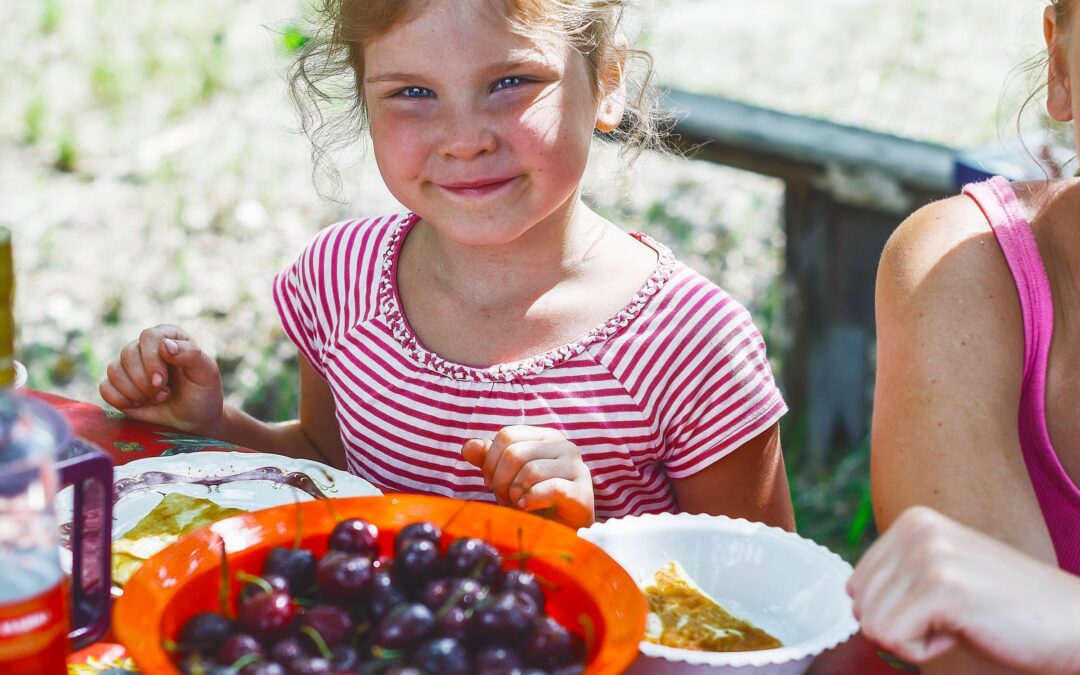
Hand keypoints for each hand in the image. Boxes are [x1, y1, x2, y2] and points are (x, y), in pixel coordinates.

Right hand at [99, 324, 224, 435]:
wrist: (194, 419)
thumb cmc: (202, 393)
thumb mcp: (206, 373)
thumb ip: (191, 355)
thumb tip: (165, 345)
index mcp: (168, 336)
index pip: (149, 337)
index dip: (152, 360)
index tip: (162, 382)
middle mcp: (146, 346)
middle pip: (128, 354)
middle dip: (144, 381)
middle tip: (163, 395)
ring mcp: (130, 365)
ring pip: (114, 370)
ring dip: (135, 392)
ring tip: (156, 399)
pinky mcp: (118, 384)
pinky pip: (105, 388)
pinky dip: (121, 400)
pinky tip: (140, 404)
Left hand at [461, 425, 594, 528]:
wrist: (561, 533)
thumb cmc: (531, 501)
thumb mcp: (505, 477)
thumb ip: (487, 459)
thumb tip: (468, 446)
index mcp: (545, 437)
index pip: (507, 435)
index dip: (491, 461)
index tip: (491, 483)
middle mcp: (564, 446)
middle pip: (515, 453)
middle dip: (500, 481)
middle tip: (503, 499)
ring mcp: (577, 468)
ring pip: (531, 471)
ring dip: (514, 494)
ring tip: (516, 505)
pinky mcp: (582, 493)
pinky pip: (552, 488)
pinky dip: (531, 500)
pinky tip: (525, 508)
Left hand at [848, 506, 1079, 673]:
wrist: (1075, 624)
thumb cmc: (1007, 611)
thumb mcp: (941, 574)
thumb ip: (896, 576)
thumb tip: (848, 595)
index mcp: (912, 521)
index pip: (855, 585)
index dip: (895, 612)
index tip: (944, 606)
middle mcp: (915, 528)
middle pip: (859, 604)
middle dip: (902, 626)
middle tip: (955, 617)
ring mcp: (928, 554)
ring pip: (872, 624)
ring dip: (916, 640)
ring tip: (962, 622)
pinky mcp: (941, 587)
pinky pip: (892, 639)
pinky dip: (925, 652)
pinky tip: (966, 632)